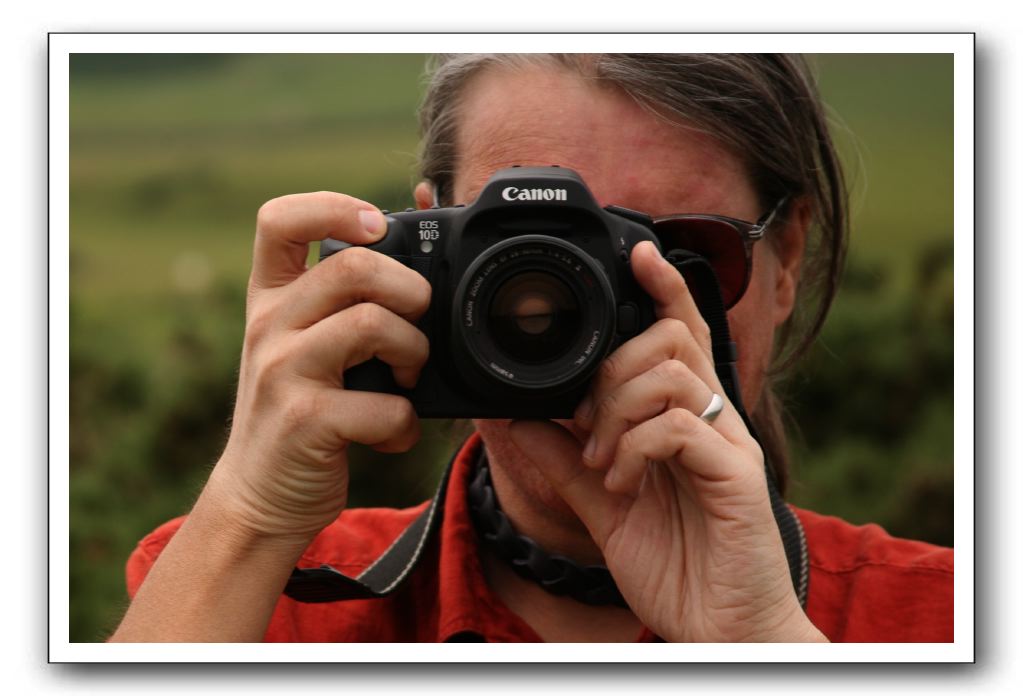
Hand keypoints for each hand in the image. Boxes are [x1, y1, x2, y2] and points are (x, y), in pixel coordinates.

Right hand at [209, 192, 430, 546]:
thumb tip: (414, 249)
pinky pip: (384, 404)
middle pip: (354, 267)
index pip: (279, 220)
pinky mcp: (304, 421)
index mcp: (271, 299)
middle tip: (417, 321)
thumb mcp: (305, 347)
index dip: (333, 207)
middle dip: (410, 290)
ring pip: (374, 324)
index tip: (376, 226)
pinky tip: (392, 434)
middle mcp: (269, 326)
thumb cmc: (301, 412)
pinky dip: (405, 424)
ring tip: (409, 377)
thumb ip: (344, 305)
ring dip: (415, 352)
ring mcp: (283, 371)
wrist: (258, 498)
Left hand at [509, 241, 823, 641]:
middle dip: (613, 368)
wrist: (719, 627)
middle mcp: (716, 421)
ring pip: (672, 374)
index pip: (681, 332)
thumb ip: (561, 456)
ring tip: (600, 459)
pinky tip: (618, 481)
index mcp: (686, 419)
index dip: (663, 287)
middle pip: (671, 339)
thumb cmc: (673, 561)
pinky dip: (634, 447)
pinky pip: (679, 427)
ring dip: (617, 410)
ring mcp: (730, 446)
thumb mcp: (600, 501)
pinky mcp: (737, 477)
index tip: (637, 250)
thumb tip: (511, 415)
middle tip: (584, 423)